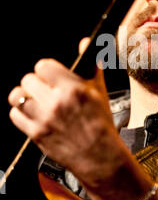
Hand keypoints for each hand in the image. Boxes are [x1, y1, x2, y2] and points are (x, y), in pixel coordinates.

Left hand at [8, 41, 126, 190]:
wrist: (99, 156)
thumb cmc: (100, 123)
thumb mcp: (99, 91)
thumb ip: (90, 65)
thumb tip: (86, 43)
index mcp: (72, 89)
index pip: (43, 66)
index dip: (47, 69)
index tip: (51, 75)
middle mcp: (55, 103)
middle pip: (28, 80)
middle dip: (36, 82)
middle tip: (45, 89)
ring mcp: (43, 119)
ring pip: (17, 96)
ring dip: (25, 96)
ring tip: (35, 100)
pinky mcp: (35, 134)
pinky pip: (15, 115)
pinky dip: (21, 113)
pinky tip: (32, 113)